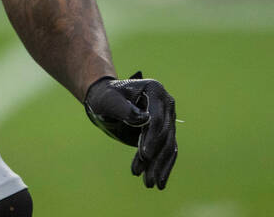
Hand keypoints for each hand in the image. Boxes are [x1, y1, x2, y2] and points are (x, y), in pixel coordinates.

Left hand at [83, 71, 177, 189]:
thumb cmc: (105, 97)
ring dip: (160, 166)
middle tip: (145, 178)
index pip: (156, 118)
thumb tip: (144, 120)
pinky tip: (158, 181)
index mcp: (155, 90)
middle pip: (164, 134)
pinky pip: (168, 150)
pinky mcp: (164, 131)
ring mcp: (167, 118)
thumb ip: (124, 108)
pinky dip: (163, 166)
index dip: (151, 137)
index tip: (144, 155)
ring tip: (149, 183)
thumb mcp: (109, 100)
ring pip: (168, 145)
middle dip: (155, 157)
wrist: (106, 100)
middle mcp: (166, 103)